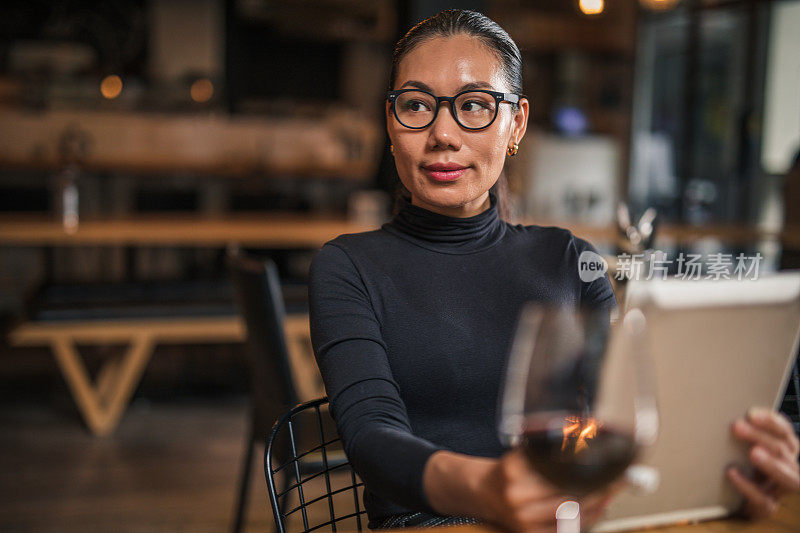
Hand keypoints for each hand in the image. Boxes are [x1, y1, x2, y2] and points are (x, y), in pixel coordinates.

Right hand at [480, 447, 623, 531]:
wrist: (483, 493)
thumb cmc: (508, 471)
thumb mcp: (523, 455)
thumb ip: (547, 453)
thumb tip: (586, 447)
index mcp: (514, 471)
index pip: (560, 473)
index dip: (588, 472)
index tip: (609, 467)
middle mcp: (517, 496)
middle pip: (570, 496)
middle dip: (599, 490)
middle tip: (618, 482)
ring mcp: (522, 520)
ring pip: (571, 515)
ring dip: (597, 506)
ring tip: (610, 494)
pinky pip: (565, 530)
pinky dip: (585, 520)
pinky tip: (597, 510)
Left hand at [728, 407, 799, 518]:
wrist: (733, 498)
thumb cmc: (740, 463)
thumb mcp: (742, 445)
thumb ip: (742, 433)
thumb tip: (724, 413)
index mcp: (785, 450)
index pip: (785, 432)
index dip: (771, 422)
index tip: (750, 413)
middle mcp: (788, 468)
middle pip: (783, 451)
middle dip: (761, 437)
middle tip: (737, 426)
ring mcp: (779, 489)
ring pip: (789, 478)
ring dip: (771, 464)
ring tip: (752, 453)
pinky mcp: (766, 507)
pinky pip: (763, 500)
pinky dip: (748, 486)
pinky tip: (732, 473)